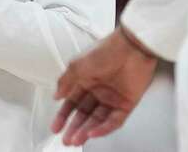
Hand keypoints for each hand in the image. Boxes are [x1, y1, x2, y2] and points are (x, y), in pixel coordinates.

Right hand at [51, 26, 158, 145]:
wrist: (132, 48)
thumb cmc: (105, 51)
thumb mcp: (77, 65)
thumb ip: (65, 82)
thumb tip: (56, 95)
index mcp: (86, 80)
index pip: (72, 102)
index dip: (63, 115)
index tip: (56, 127)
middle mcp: (99, 90)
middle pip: (84, 114)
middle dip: (74, 127)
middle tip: (66, 139)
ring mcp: (113, 98)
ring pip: (97, 120)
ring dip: (86, 130)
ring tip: (76, 140)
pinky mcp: (126, 104)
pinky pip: (114, 121)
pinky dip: (103, 129)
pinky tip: (93, 133)